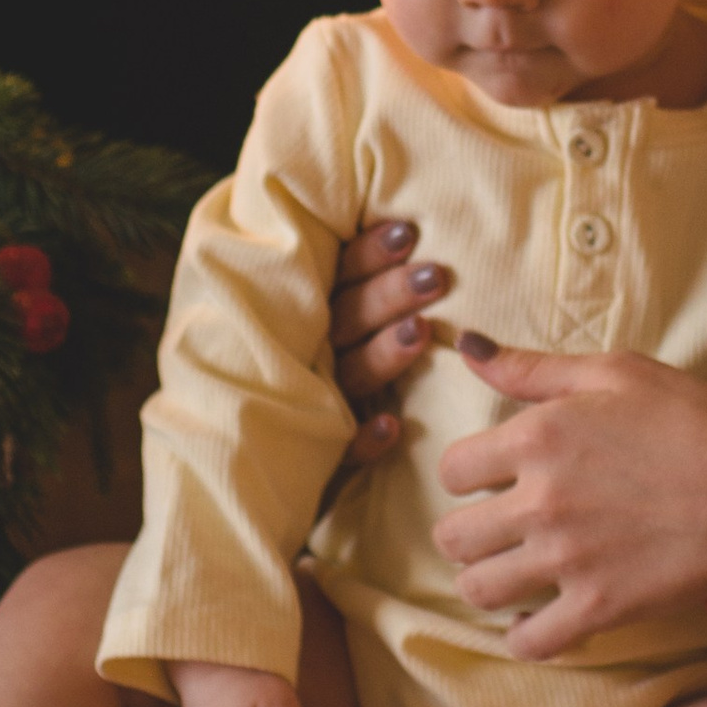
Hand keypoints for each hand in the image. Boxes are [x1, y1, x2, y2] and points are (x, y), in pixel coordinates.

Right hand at [327, 217, 452, 466]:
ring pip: (351, 375)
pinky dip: (363, 440)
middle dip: (390, 294)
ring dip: (384, 355)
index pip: (342, 276)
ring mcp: (316, 406)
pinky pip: (341, 452)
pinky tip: (391, 428)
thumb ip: (365, 284)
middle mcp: (315, 355)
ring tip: (420, 332)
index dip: (371, 253)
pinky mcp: (321, 462)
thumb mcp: (343, 321)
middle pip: (349, 318)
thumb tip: (413, 229)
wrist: (270, 477)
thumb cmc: (336, 377)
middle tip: (436, 276)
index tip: (409, 231)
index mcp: (320, 316)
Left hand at [433, 333, 706, 657]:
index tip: (493, 479)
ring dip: (487, 582)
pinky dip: (524, 636)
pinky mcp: (597, 607)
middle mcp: (539, 502)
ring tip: (511, 572)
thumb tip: (468, 347)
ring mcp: (566, 560)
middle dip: (467, 533)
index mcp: (537, 438)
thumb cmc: (695, 423)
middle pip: (452, 536)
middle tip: (497, 530)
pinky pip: (529, 642)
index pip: (452, 470)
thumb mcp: (616, 372)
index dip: (469, 474)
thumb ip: (534, 367)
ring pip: (479, 590)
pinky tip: (536, 617)